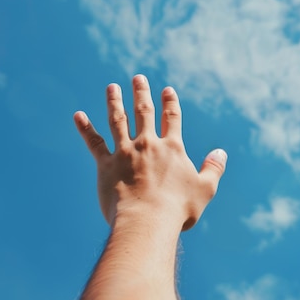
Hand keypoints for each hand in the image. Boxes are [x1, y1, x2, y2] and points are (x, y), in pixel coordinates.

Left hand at [73, 74, 226, 230]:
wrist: (147, 221)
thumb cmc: (178, 209)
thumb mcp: (204, 189)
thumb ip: (213, 169)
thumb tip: (221, 152)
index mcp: (172, 148)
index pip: (172, 118)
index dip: (170, 102)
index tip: (167, 90)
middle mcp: (148, 144)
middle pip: (144, 111)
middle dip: (141, 92)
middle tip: (137, 78)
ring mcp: (125, 152)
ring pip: (118, 120)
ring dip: (114, 101)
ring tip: (111, 87)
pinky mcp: (106, 165)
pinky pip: (94, 142)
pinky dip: (85, 128)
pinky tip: (78, 116)